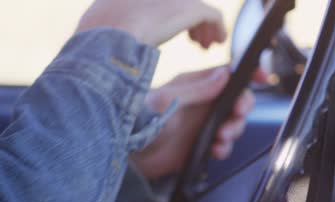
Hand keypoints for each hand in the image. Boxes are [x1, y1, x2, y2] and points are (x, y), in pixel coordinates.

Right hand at [77, 0, 225, 46]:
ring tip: (204, 45)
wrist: (109, 38)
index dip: (172, 15)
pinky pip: (212, 15)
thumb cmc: (98, 38)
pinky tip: (216, 42)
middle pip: (182, 4)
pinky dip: (217, 28)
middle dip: (190, 20)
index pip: (163, 3)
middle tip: (196, 40)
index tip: (175, 32)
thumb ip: (113, 24)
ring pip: (197, 9)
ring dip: (203, 26)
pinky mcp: (190, 7)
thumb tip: (106, 38)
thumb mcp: (100, 24)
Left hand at [130, 66, 264, 179]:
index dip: (247, 74)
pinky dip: (224, 147)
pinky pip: (224, 143)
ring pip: (233, 122)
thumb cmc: (139, 123)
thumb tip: (223, 74)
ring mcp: (202, 123)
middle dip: (242, 107)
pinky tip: (215, 150)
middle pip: (236, 99)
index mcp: (194, 85)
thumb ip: (196, 90)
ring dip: (234, 130)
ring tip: (221, 137)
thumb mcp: (168, 102)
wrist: (130, 157)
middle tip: (236, 116)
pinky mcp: (202, 143)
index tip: (262, 77)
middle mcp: (202, 102)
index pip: (227, 73)